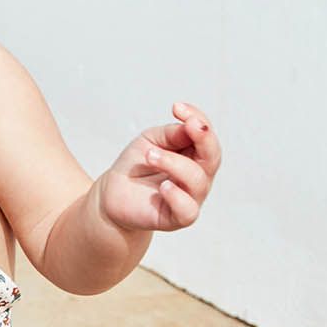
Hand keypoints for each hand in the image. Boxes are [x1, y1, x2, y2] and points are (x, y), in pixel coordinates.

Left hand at [95, 102, 221, 232]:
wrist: (114, 193)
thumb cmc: (136, 165)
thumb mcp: (151, 141)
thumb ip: (172, 134)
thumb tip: (193, 125)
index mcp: (195, 155)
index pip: (206, 136)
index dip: (197, 119)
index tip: (176, 108)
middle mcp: (199, 176)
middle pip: (213, 156)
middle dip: (203, 138)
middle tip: (187, 125)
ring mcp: (190, 197)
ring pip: (197, 180)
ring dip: (174, 163)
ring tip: (150, 155)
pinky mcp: (177, 218)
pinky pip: (188, 210)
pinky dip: (177, 196)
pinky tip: (163, 186)